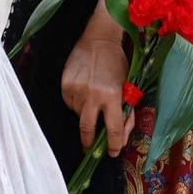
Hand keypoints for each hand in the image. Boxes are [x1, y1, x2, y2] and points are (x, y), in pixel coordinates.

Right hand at [61, 27, 132, 155]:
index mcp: (112, 95)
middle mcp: (92, 95)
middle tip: (91, 148)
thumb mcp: (127, 88)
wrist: (98, 40)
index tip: (112, 153)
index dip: (113, 145)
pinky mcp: (65, 86)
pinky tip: (83, 90)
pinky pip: (70, 104)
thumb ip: (126, 115)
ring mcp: (76, 90)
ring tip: (92, 99)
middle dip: (89, 142)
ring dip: (86, 114)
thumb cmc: (117, 64)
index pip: (113, 129)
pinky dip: (77, 103)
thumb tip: (120, 141)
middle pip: (87, 129)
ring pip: (78, 114)